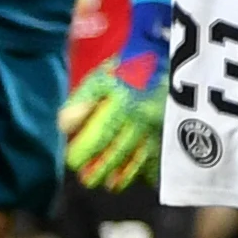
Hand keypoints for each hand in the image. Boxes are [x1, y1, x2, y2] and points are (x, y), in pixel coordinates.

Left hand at [59, 2, 174, 191]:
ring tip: (111, 185)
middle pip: (116, 154)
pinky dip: (152, 170)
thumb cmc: (129, 65)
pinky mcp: (173, 130)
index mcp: (119, 109)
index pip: (94, 141)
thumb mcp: (101, 77)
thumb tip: (64, 127)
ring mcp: (159, 129)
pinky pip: (163, 156)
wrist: (170, 52)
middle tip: (88, 181)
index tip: (72, 162)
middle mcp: (140, 123)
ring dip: (123, 175)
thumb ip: (81, 102)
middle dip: (99, 170)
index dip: (81, 154)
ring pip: (139, 159)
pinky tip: (144, 178)